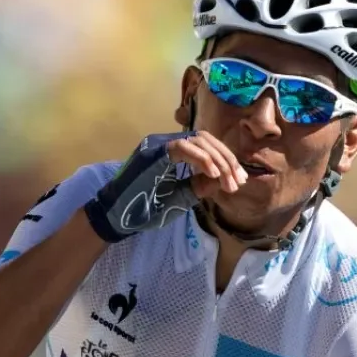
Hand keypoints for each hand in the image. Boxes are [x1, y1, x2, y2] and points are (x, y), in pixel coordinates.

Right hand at [84, 131, 246, 242]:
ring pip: (197, 139)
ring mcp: (157, 144)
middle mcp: (165, 142)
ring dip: (218, 160)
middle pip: (205, 138)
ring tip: (228, 181)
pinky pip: (182, 147)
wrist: (117, 218)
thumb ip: (200, 184)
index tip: (239, 180)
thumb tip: (223, 177)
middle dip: (227, 159)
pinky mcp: (152, 152)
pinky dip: (201, 159)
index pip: (206, 145)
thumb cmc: (145, 208)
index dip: (226, 160)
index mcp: (172, 151)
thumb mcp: (181, 195)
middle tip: (238, 182)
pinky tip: (213, 174)